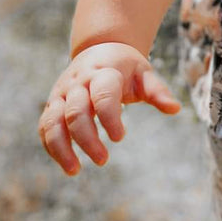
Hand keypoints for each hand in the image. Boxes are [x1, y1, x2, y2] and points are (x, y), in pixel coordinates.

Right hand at [38, 42, 180, 175]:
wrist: (99, 49)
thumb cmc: (126, 67)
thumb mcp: (144, 74)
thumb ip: (157, 91)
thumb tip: (175, 109)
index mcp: (102, 73)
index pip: (102, 95)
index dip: (109, 117)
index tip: (120, 137)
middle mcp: (77, 83)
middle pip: (75, 112)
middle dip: (86, 138)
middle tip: (103, 160)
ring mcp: (61, 94)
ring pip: (53, 121)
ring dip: (61, 147)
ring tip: (74, 171)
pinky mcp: (52, 104)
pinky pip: (45, 127)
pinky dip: (52, 146)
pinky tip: (67, 165)